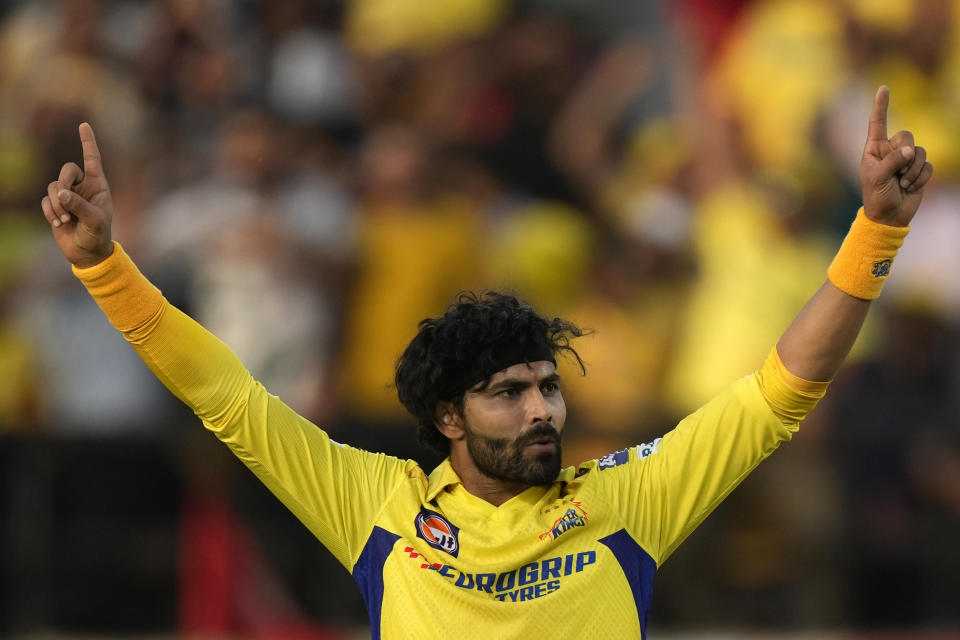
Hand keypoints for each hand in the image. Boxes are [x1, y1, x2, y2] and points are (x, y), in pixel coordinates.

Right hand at [40, 123, 113, 267]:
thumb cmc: (98, 236)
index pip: (93, 159)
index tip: (84, 125)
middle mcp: (83, 187)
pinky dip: (50, 212)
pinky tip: (59, 224)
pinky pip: (46, 200)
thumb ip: (79, 205)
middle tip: (65, 200)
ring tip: (66, 220)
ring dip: (57, 204)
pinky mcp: (55, 206)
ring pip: (53, 186)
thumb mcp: (94, 221)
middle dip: (63, 183)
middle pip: (67, 170)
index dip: (88, 142)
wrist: (87, 253)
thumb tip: (61, 193)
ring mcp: (68, 196)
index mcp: (99, 186)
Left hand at [860, 86, 932, 226]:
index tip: (884, 88)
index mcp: (873, 149)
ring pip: (919, 151)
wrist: (889, 217)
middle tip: (897, 175)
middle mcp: (890, 151)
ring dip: (912, 170)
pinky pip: (927, 165)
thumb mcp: (877, 178)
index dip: (881, 105)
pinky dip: (920, 177)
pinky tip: (911, 188)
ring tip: (902, 184)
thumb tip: (910, 150)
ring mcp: (905, 160)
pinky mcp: (918, 169)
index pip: (877, 123)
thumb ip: (891, 162)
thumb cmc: (876, 197)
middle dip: (905, 155)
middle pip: (906, 135)